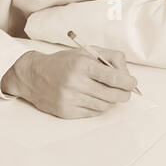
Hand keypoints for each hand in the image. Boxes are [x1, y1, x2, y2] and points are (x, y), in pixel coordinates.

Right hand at [1, 48, 134, 118]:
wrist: (33, 75)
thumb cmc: (63, 62)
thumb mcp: (85, 52)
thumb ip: (109, 58)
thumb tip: (127, 74)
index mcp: (82, 64)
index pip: (114, 78)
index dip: (128, 82)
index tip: (132, 83)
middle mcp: (75, 82)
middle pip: (112, 95)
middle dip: (124, 94)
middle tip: (125, 92)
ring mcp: (70, 99)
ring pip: (104, 106)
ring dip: (111, 101)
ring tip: (108, 94)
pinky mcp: (66, 111)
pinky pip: (92, 113)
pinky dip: (98, 107)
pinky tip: (94, 99)